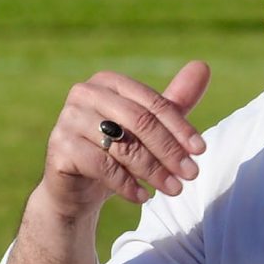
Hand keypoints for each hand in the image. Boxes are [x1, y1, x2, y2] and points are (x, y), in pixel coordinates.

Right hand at [42, 60, 209, 216]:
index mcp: (109, 81)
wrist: (77, 188)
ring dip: (154, 171)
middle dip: (170, 151)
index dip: (180, 128)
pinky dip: (126, 184)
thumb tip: (203, 66)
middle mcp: (85, 93)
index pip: (152, 103)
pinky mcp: (59, 148)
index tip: (200, 152)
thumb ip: (176, 100)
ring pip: (123, 145)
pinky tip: (143, 198)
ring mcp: (68, 119)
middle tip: (191, 174)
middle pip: (139, 122)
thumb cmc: (117, 150)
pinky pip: (102, 166)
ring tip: (174, 190)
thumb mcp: (149, 126)